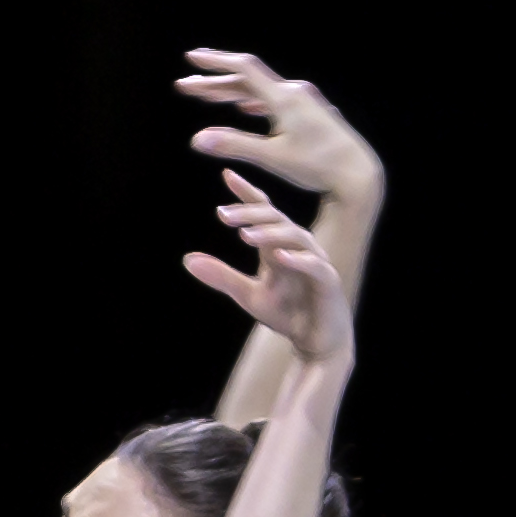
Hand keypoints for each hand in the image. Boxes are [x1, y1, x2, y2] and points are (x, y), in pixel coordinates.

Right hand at [180, 48, 381, 204]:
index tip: (191, 59)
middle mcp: (294, 92)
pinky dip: (254, 102)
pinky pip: (274, 101)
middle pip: (247, 80)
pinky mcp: (310, 114)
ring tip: (208, 95)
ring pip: (260, 92)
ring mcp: (304, 102)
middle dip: (215, 83)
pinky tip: (247, 109)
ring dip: (232, 93)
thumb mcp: (273, 158)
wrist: (358, 173)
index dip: (215, 62)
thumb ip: (235, 145)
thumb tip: (196, 140)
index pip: (243, 69)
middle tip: (185, 85)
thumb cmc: (318, 167)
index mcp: (284, 98)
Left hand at [181, 169, 349, 372]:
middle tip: (223, 215)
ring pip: (295, 236)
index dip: (247, 193)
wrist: (317, 341)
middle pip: (275, 219)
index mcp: (278, 245)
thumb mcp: (248, 295)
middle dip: (250, 214)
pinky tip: (278, 257)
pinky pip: (315, 265)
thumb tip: (187, 259)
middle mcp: (298, 247)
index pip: (264, 211)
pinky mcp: (328, 281)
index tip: (227, 175)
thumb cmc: (287, 313)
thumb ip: (221, 276)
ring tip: (245, 236)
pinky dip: (297, 259)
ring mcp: (316, 262)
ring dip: (270, 233)